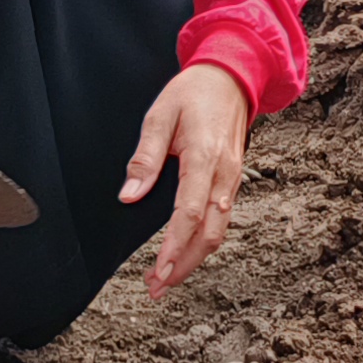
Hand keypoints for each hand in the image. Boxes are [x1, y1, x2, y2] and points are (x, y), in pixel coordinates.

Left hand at [120, 62, 252, 291]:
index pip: (189, 213)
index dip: (173, 247)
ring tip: (166, 278)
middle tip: (157, 286)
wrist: (232, 76)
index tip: (158, 270)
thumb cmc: (195, 91)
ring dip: (193, 259)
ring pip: (218, 232)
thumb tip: (129, 195)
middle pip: (209, 234)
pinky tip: (185, 252)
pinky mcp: (231, 181)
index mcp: (204, 157)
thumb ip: (144, 157)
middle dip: (184, 265)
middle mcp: (224, 174)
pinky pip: (221, 220)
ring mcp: (232, 179)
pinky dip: (203, 242)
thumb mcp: (159, 115)